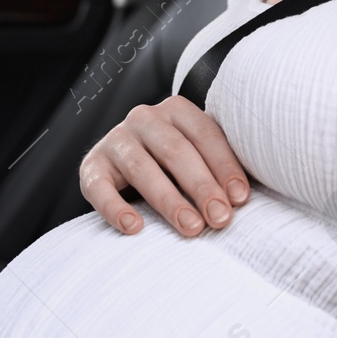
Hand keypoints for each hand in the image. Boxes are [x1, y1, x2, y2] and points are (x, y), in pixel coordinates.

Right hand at [79, 95, 250, 237]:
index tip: (240, 198)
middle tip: (220, 218)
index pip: (205, 134)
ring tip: (191, 227)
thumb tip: (244, 198)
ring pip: (142, 168)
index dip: (224, 166)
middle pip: (176, 151)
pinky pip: (100, 189)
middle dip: (202, 186)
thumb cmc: (174, 163)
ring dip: (169, 201)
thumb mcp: (197, 154)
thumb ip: (218, 167)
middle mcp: (144, 119)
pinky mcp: (92, 166)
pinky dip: (116, 209)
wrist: (124, 160)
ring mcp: (115, 140)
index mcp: (176, 110)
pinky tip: (134, 227)